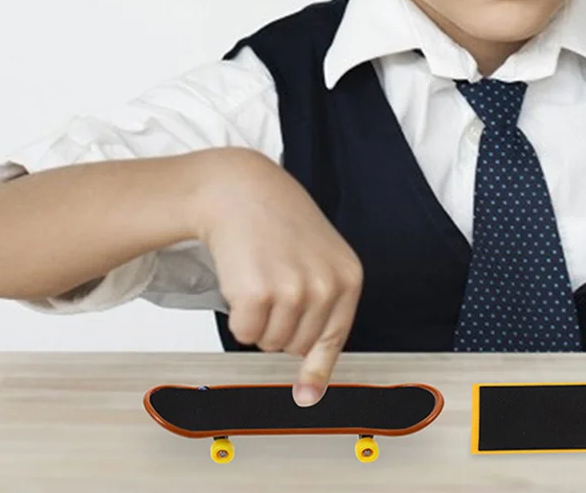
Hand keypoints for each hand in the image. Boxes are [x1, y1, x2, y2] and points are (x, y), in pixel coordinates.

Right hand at [192, 148, 363, 405]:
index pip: (334, 339)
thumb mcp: (317, 261)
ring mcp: (294, 290)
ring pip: (269, 343)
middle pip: (296, 347)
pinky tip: (241, 278)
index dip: (315, 366)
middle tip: (271, 283)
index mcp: (348, 278)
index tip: (305, 396)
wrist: (241, 190)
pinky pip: (243, 334)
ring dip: (258, 320)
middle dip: (279, 325)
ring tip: (258, 275)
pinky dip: (237, 316)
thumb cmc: (278, 224)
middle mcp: (327, 287)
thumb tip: (309, 395)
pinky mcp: (258, 294)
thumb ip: (322, 315)